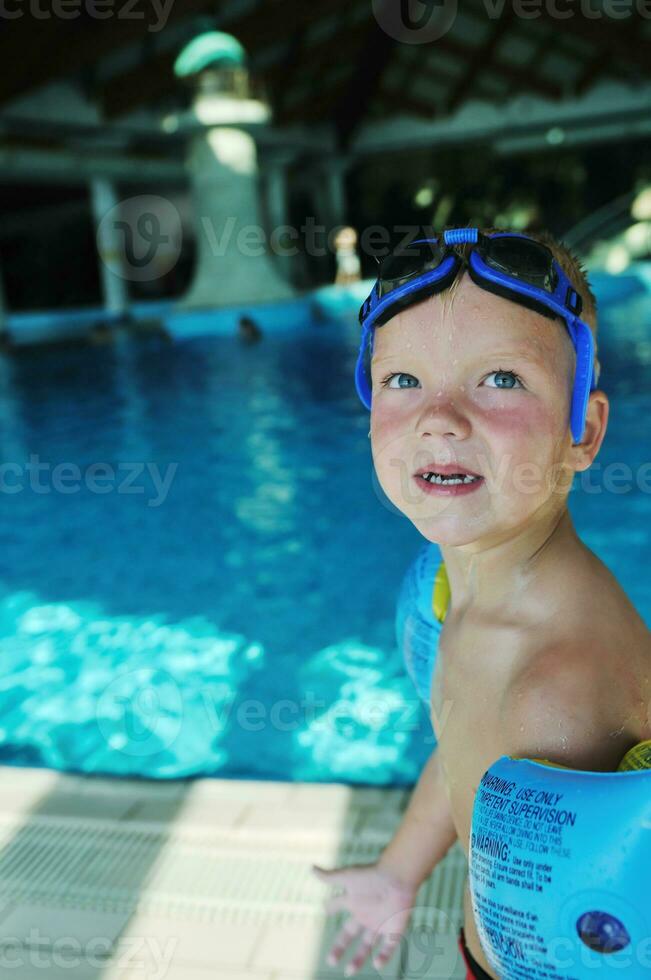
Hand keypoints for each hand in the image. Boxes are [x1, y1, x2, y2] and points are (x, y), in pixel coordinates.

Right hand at [311, 861, 417, 975]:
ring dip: (359, 959)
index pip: (338, 904)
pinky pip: (389, 946)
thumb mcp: (347, 878)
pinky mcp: (394, 928)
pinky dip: (383, 956)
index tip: (326, 909)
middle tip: (330, 960)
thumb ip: (329, 877)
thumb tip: (311, 868)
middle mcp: (365, 913)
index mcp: (354, 900)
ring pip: (367, 944)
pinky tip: (377, 964)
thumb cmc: (371, 876)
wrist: (397, 878)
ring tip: (349, 971)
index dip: (331, 906)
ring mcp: (379, 922)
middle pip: (349, 933)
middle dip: (340, 947)